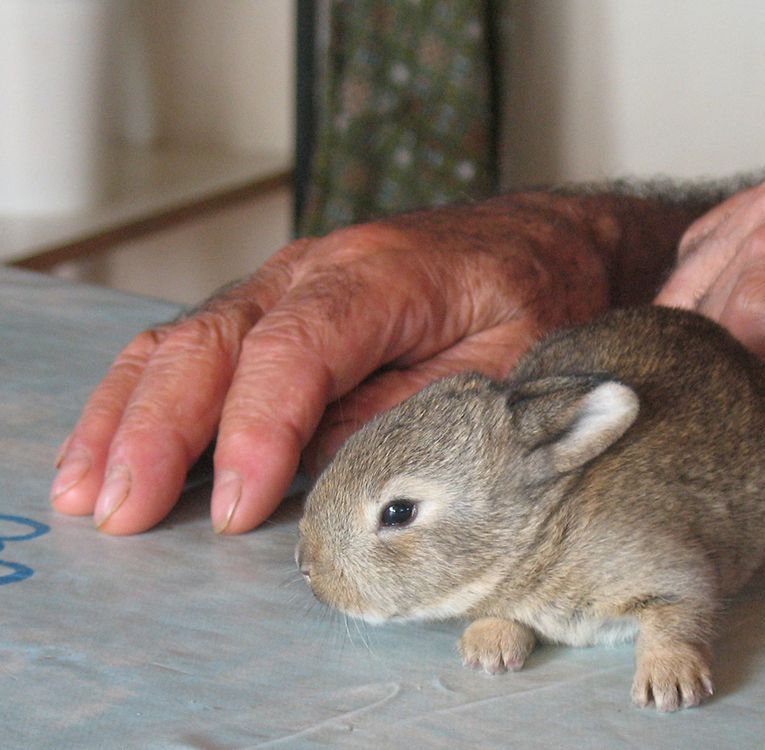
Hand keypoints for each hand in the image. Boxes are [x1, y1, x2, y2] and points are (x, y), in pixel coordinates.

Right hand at [50, 196, 613, 533]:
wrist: (548, 241)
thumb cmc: (538, 297)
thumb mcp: (507, 362)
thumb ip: (416, 408)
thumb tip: (325, 465)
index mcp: (381, 276)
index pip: (294, 352)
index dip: (256, 432)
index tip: (238, 509)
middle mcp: (319, 268)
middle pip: (213, 342)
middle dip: (159, 431)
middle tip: (123, 512)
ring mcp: (291, 281)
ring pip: (186, 340)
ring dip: (130, 416)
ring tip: (89, 489)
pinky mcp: (283, 303)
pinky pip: (201, 343)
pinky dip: (150, 395)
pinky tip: (116, 443)